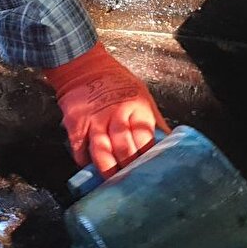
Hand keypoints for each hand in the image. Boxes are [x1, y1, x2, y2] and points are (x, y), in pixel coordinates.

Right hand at [43, 42, 168, 176]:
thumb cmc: (115, 80)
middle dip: (129, 169)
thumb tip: (170, 141)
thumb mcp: (141, 94)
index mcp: (137, 107)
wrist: (83, 63)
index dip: (148, 159)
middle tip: (132, 183)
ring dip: (107, 170)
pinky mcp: (76, 122)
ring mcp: (95, 119)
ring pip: (102, 151)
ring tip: (112, 183)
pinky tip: (89, 167)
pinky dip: (84, 160)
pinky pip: (80, 148)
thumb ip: (153, 119)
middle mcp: (116, 114)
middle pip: (125, 149)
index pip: (145, 140)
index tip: (150, 173)